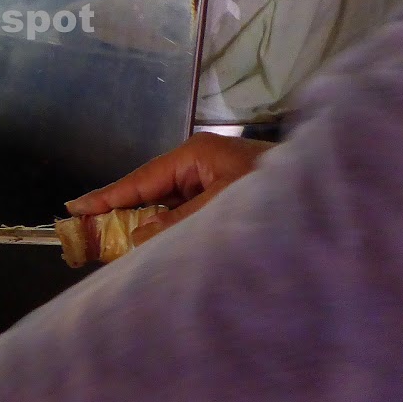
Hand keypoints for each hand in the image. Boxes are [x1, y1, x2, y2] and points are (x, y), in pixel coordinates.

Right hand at [66, 131, 273, 242]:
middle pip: (149, 192)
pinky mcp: (224, 198)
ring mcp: (211, 181)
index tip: (74, 208)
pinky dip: (168, 230)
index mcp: (194, 156)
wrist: (329, 194)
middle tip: (85, 233)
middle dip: (121, 214)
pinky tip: (153, 245)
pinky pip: (185, 215)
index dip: (105, 197)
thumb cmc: (276, 194)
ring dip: (146, 226)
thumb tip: (136, 238)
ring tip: (111, 245)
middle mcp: (199, 165)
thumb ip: (176, 223)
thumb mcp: (222, 207)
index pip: (139, 180)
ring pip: (167, 206)